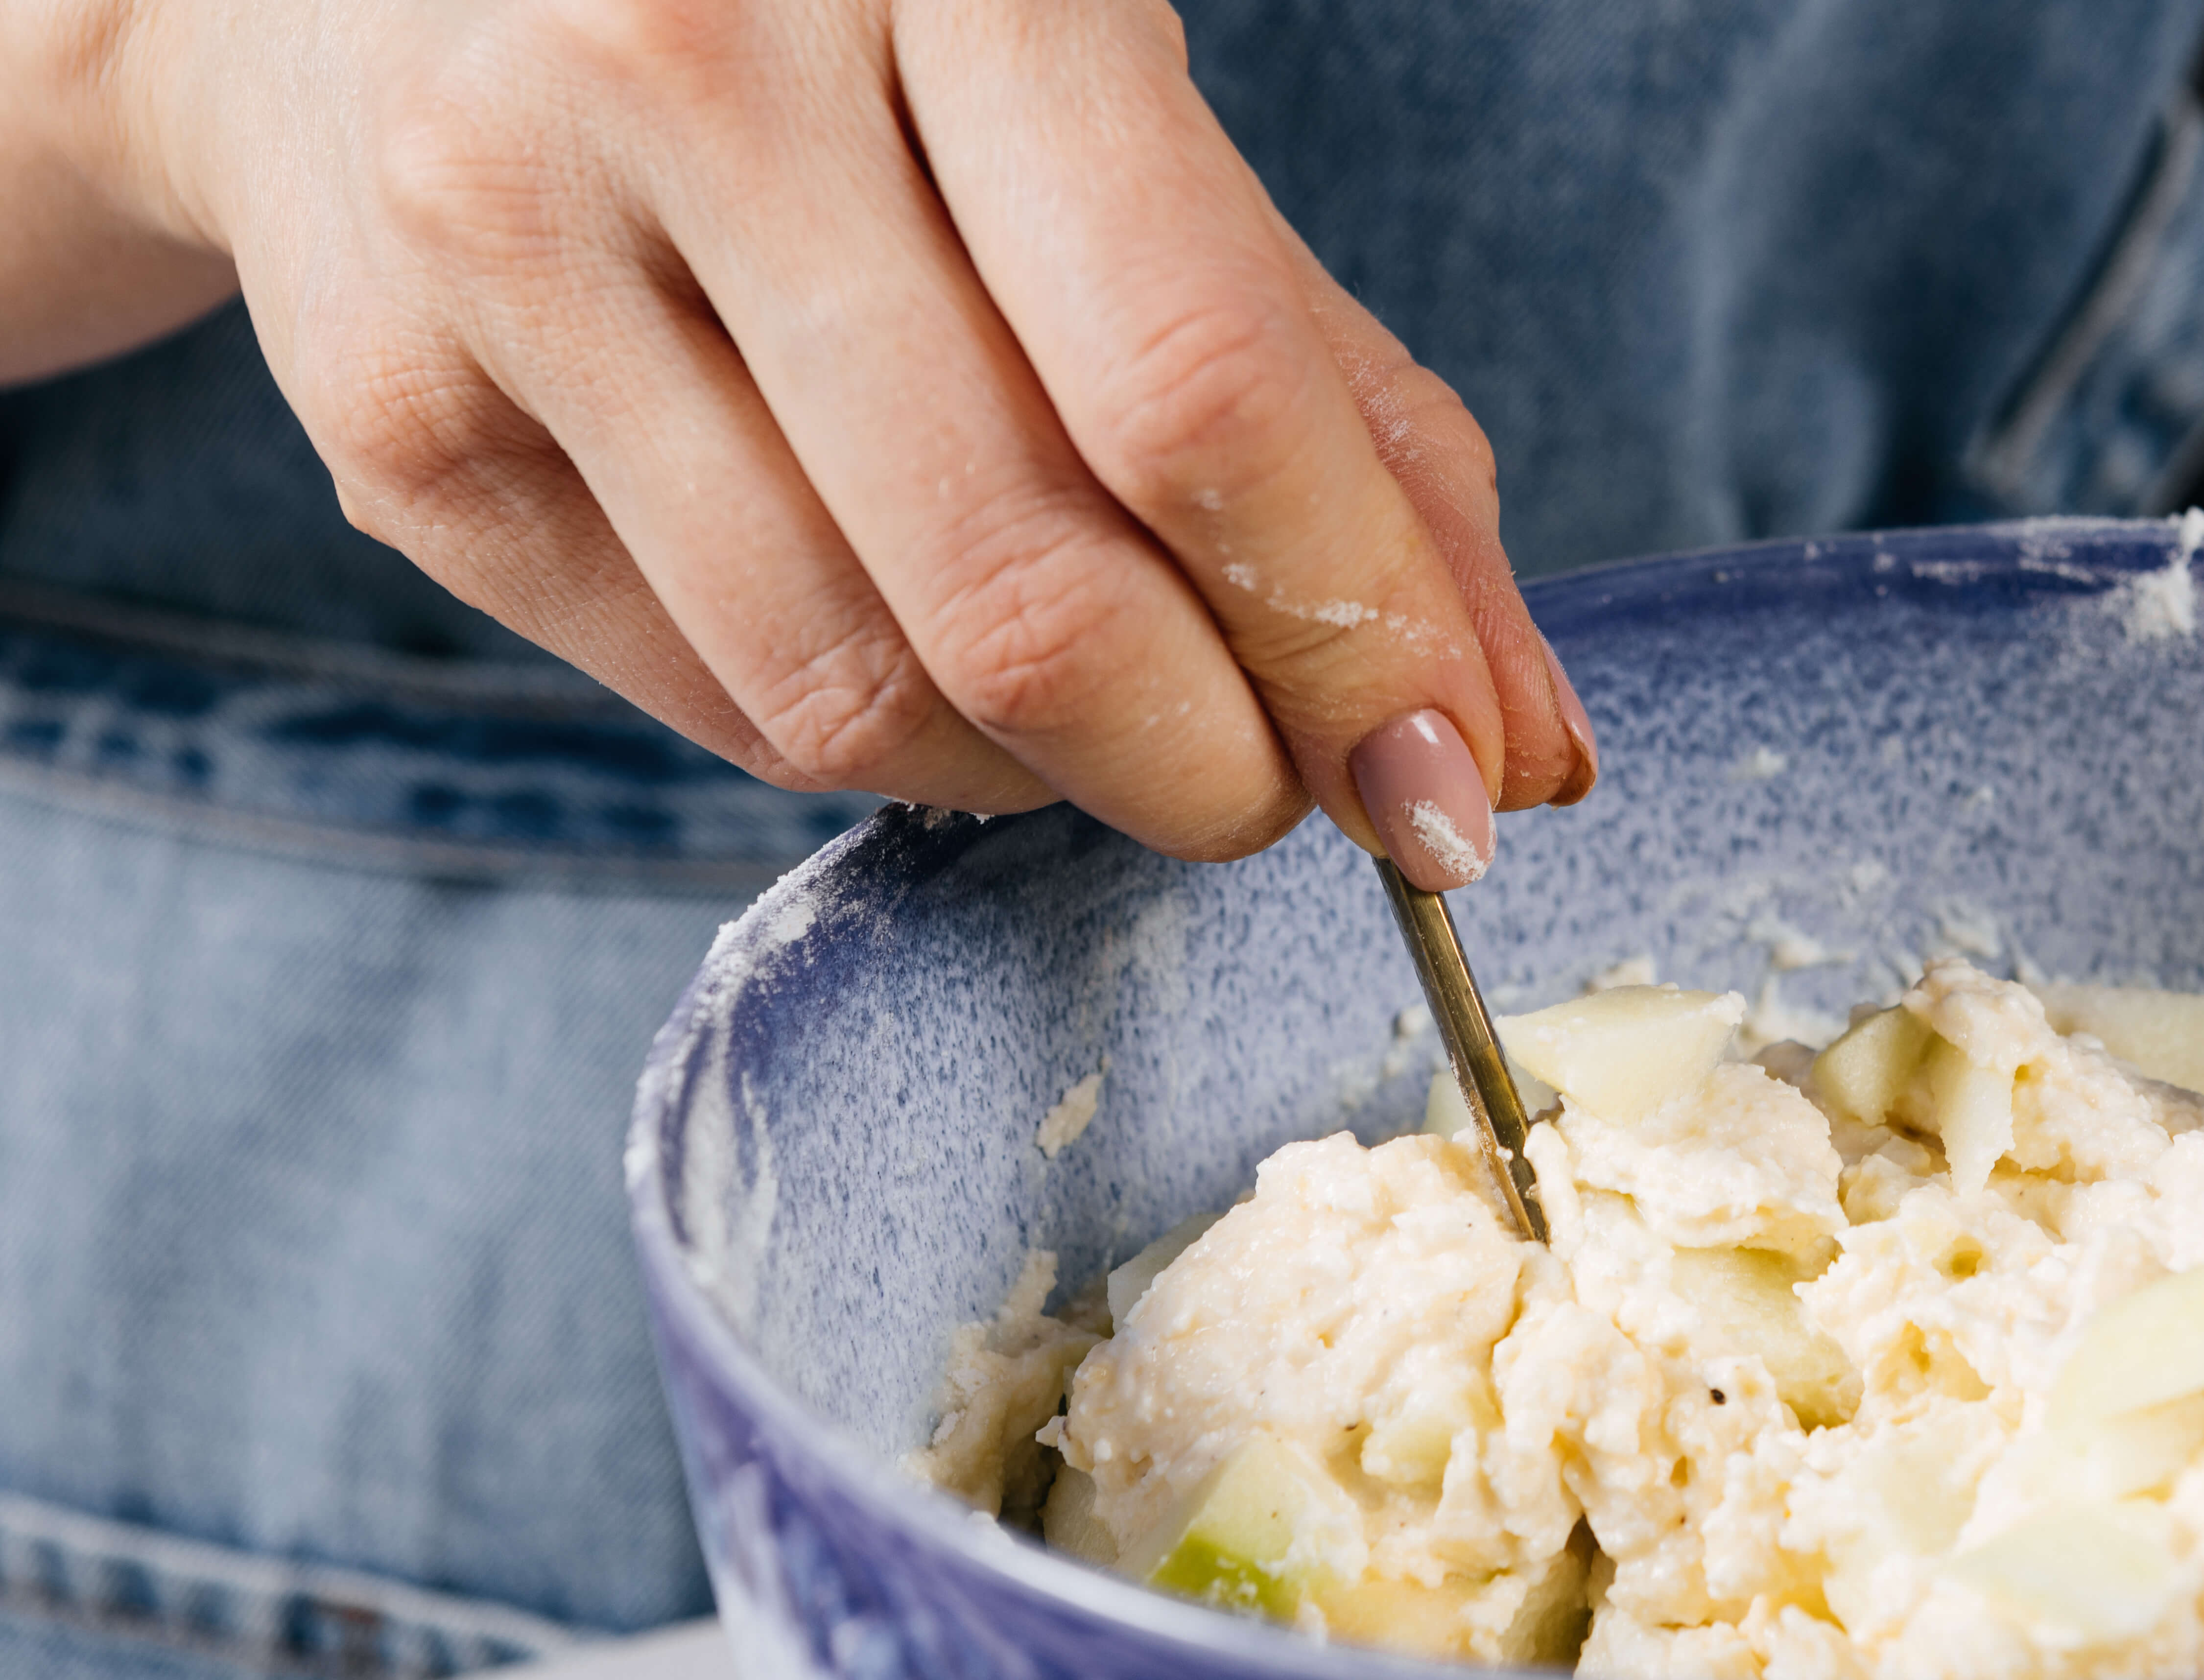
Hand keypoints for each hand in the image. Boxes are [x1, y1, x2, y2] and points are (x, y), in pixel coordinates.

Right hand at [36, 0, 1588, 878]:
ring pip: (861, 697)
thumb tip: (1509, 742)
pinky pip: (721, 706)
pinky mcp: (399, 417)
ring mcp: (503, 244)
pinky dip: (890, 742)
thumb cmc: (848, 25)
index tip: (1448, 785)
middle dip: (1219, 767)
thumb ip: (1345, 418)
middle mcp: (684, 67)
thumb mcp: (1129, 131)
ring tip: (1114, 708)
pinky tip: (926, 647)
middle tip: (1284, 783)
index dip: (1352, 641)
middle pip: (1026, 592)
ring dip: (1055, 779)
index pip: (1192, 390)